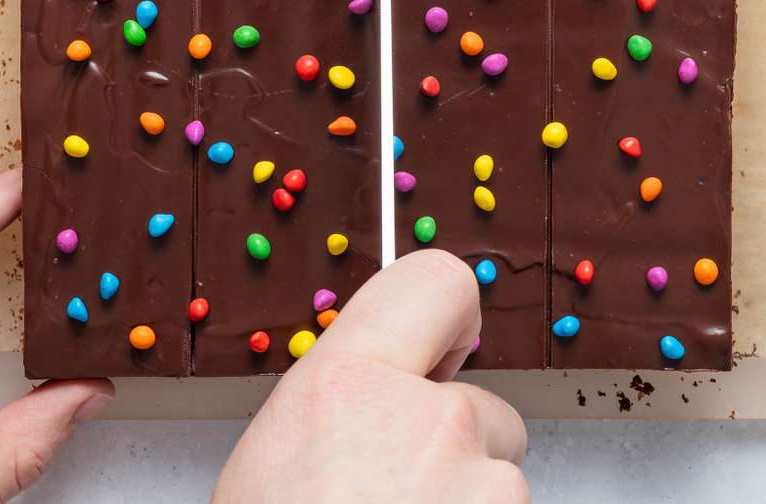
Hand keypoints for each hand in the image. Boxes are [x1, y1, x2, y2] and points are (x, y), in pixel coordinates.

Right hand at [213, 249, 529, 502]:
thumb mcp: (269, 458)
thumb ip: (338, 405)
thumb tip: (375, 403)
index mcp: (348, 386)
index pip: (438, 282)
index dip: (448, 317)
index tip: (445, 346)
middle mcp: (428, 423)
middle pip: (475, 405)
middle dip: (451, 444)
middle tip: (391, 490)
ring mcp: (484, 486)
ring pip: (496, 475)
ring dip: (462, 499)